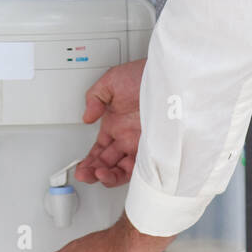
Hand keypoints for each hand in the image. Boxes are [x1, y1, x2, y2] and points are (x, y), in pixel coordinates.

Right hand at [74, 58, 145, 187]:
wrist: (170, 77)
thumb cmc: (144, 76)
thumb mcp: (111, 81)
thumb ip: (95, 98)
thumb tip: (86, 118)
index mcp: (116, 124)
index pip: (99, 150)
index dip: (89, 161)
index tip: (81, 168)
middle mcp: (127, 136)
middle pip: (108, 163)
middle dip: (94, 172)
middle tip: (85, 175)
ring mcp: (141, 143)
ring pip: (123, 169)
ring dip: (109, 175)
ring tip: (99, 174)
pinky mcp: (156, 148)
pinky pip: (142, 168)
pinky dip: (130, 175)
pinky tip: (118, 174)